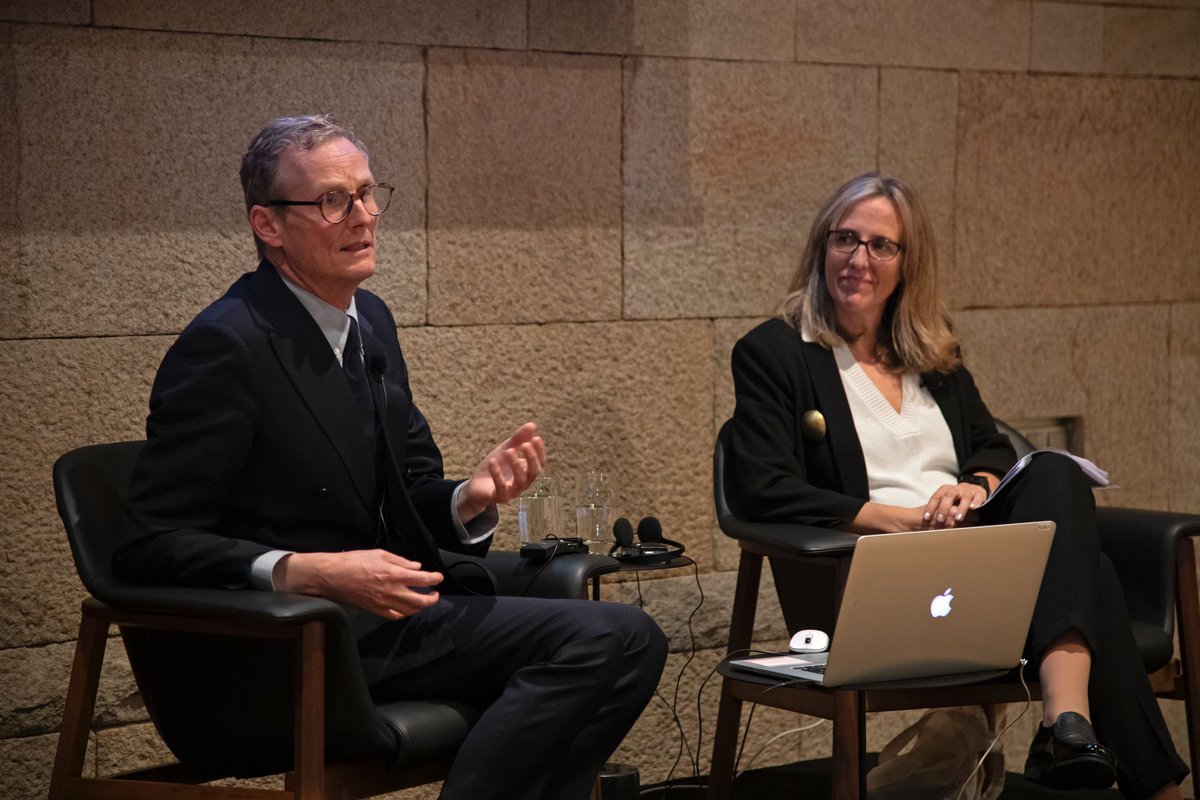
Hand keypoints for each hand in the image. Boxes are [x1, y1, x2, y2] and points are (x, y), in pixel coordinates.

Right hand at [275, 549, 443, 619]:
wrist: (332, 576)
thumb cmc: (354, 561)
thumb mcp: (379, 554)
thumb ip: (400, 561)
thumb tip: (416, 567)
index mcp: (394, 574)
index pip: (422, 580)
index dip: (434, 579)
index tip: (439, 578)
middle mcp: (391, 591)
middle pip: (419, 601)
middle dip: (431, 598)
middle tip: (434, 594)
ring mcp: (383, 603)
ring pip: (409, 611)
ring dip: (419, 607)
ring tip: (423, 601)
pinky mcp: (374, 610)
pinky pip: (394, 616)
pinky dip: (404, 613)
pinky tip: (406, 609)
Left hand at [457, 422, 545, 521]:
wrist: (477, 485)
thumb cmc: (495, 467)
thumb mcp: (506, 449)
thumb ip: (519, 439)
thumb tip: (533, 425)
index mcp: (527, 472)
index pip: (540, 463)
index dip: (540, 451)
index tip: (536, 438)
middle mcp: (523, 483)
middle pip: (534, 472)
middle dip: (531, 458)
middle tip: (524, 445)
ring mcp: (512, 492)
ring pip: (520, 481)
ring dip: (515, 465)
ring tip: (508, 451)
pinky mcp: (499, 497)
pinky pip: (501, 488)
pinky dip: (497, 474)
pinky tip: (492, 461)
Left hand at [921, 482, 986, 528]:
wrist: (973, 488)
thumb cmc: (956, 498)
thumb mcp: (946, 500)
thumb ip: (938, 508)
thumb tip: (925, 521)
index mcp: (945, 490)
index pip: (936, 497)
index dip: (930, 507)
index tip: (926, 518)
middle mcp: (956, 489)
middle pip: (948, 496)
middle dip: (944, 508)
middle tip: (940, 520)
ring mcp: (967, 491)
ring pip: (964, 497)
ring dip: (961, 508)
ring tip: (958, 519)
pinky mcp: (978, 493)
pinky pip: (977, 497)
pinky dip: (975, 502)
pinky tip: (973, 509)